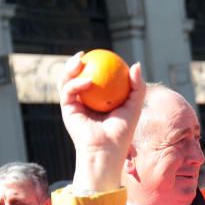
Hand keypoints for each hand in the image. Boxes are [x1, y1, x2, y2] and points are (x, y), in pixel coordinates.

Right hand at [58, 54, 145, 193]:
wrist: (107, 150)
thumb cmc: (123, 131)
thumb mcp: (135, 105)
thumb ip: (137, 86)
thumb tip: (135, 64)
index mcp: (98, 99)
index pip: (95, 76)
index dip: (95, 63)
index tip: (103, 54)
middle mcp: (84, 101)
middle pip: (75, 76)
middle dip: (75, 62)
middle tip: (84, 54)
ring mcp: (74, 105)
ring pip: (66, 80)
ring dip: (69, 68)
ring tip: (80, 59)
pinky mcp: (67, 110)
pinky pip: (68, 92)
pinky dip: (75, 84)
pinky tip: (87, 80)